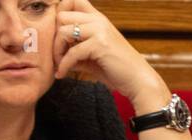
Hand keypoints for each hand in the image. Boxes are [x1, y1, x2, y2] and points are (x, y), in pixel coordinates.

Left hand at [52, 0, 169, 110]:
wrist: (137, 80)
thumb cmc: (116, 69)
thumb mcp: (93, 55)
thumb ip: (76, 49)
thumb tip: (56, 53)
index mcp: (98, 18)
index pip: (73, 0)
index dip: (60, 13)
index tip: (58, 36)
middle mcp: (98, 20)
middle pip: (62, 16)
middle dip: (54, 37)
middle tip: (57, 55)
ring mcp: (99, 30)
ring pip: (63, 31)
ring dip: (57, 51)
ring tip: (60, 65)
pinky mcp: (100, 45)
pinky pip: (72, 53)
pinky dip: (64, 66)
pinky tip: (63, 75)